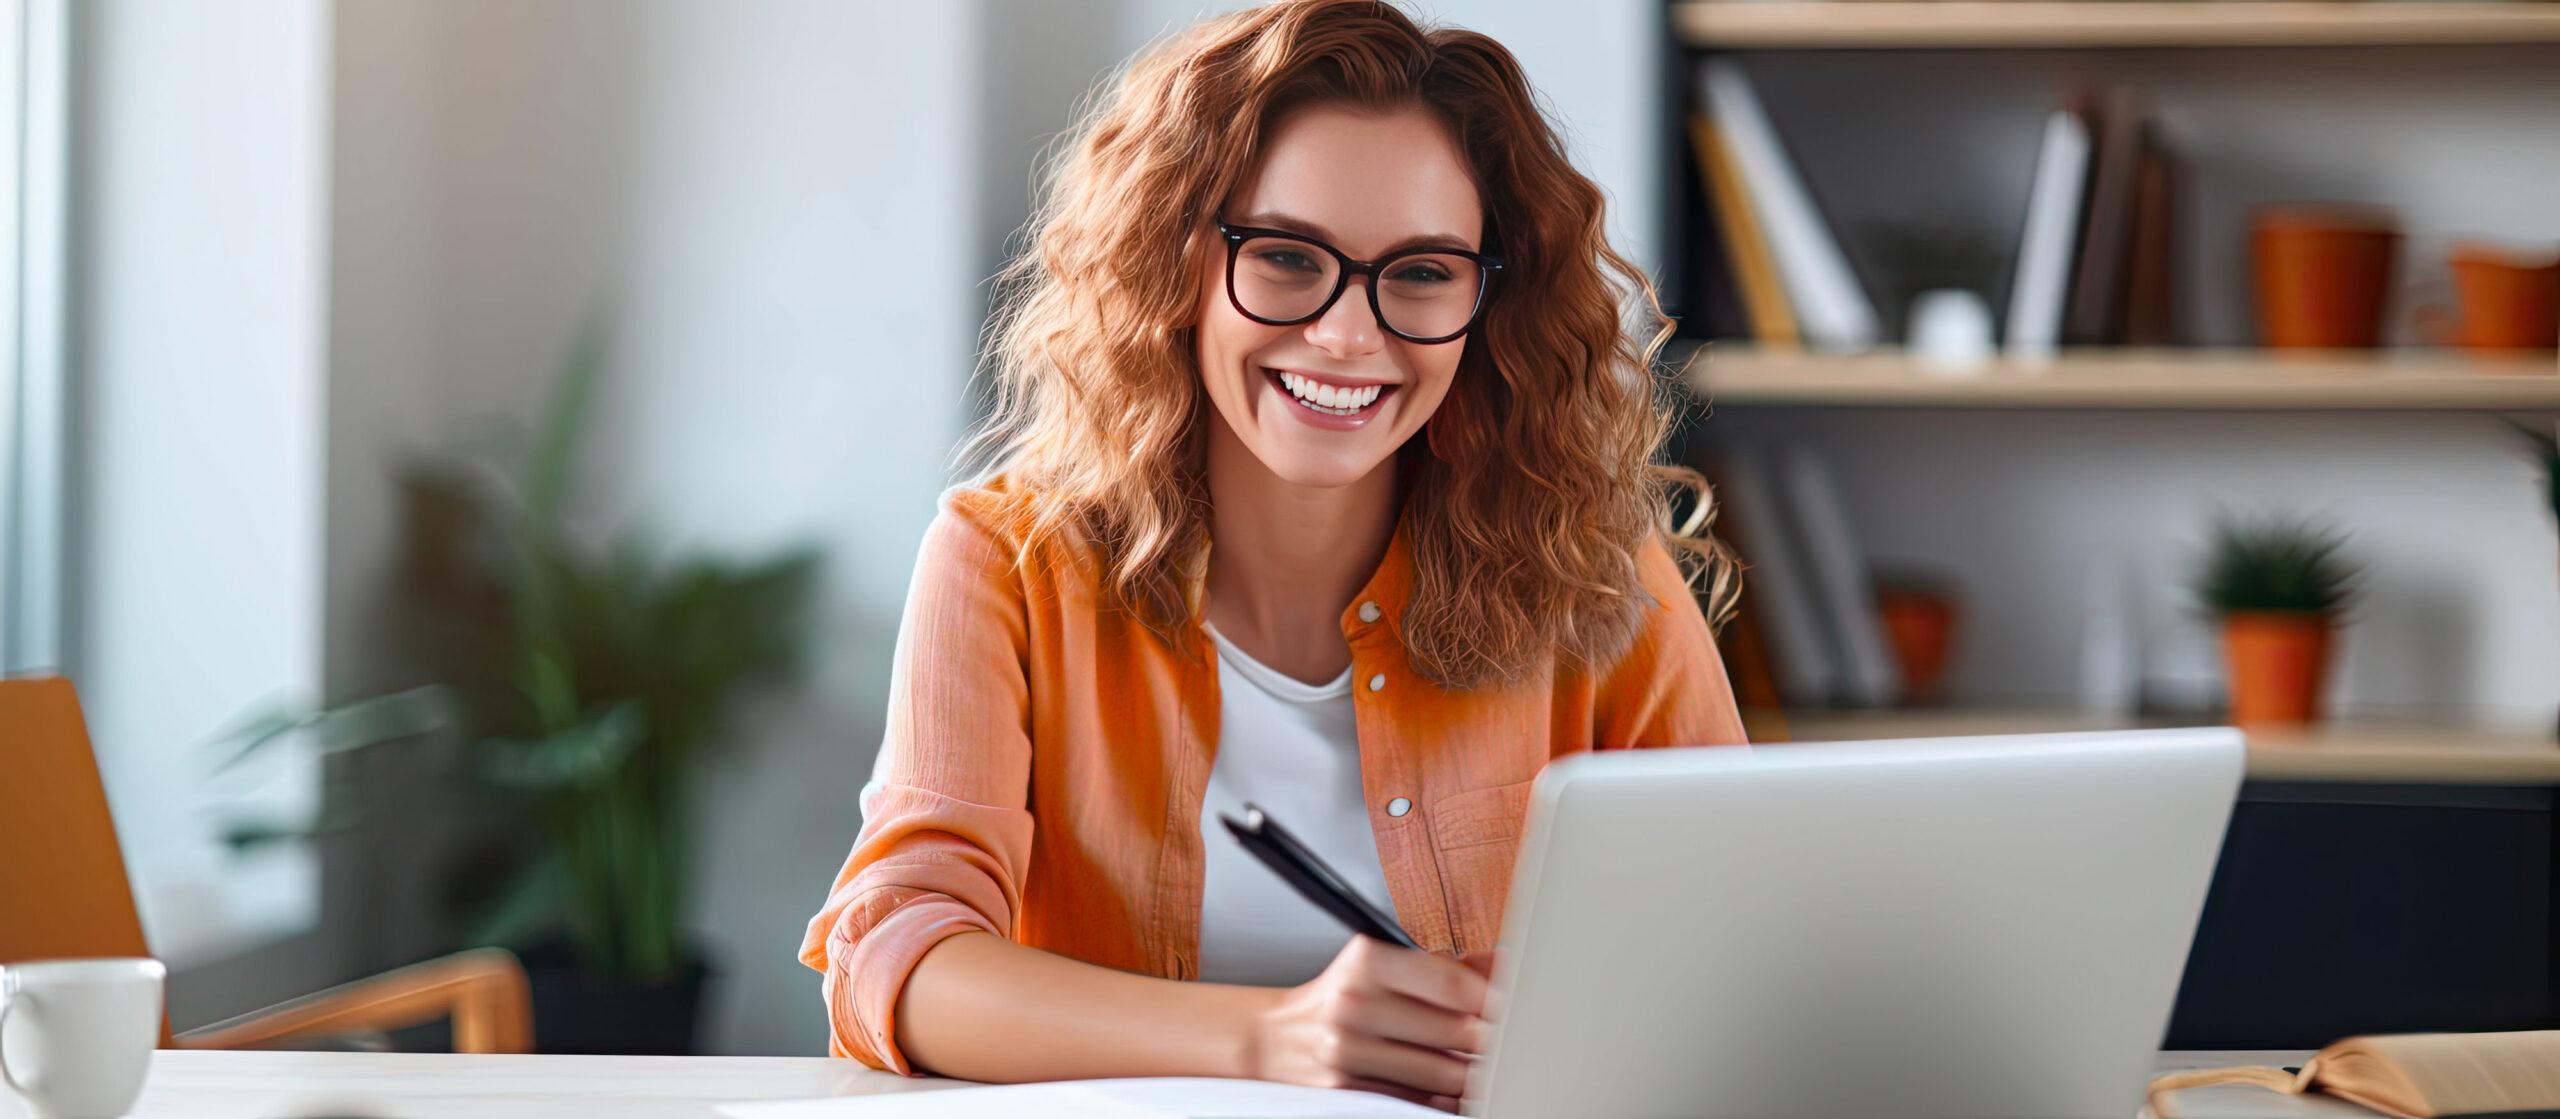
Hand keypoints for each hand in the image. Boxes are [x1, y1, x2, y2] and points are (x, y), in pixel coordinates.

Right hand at [1248, 936, 1491, 1111]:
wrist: (1277, 1038)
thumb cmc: (1338, 997)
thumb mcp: (1380, 967)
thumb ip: (1441, 967)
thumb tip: (1500, 964)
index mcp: (1367, 962)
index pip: (1452, 983)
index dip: (1494, 998)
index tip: (1512, 1007)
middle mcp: (1355, 1004)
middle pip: (1455, 1030)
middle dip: (1487, 1038)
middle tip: (1503, 1038)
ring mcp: (1350, 1051)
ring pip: (1443, 1072)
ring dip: (1470, 1071)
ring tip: (1478, 1063)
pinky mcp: (1348, 1090)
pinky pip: (1418, 1099)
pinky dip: (1442, 1097)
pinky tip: (1450, 1087)